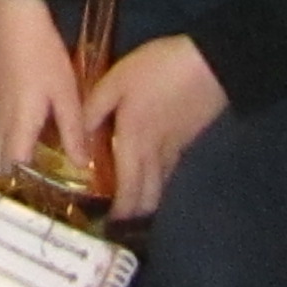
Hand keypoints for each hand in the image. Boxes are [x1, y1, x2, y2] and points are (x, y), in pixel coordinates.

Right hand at [0, 0, 89, 183]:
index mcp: (18, 128)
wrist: (7, 14)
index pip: (16, 174)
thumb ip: (73, 130)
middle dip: (15, 188)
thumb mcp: (65, 90)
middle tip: (40, 198)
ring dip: (4, 170)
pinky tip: (14, 148)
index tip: (47, 207)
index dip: (29, 194)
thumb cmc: (40, 52)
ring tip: (28, 180)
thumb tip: (82, 166)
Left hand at [83, 35, 227, 220]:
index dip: (120, 208)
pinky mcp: (187, 138)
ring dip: (148, 198)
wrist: (209, 65)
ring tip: (133, 202)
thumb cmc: (158, 70)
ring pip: (161, 184)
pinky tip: (153, 176)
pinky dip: (159, 180)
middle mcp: (155, 152)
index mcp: (133, 140)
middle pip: (148, 194)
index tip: (109, 222)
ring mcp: (174, 147)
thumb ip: (95, 107)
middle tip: (120, 219)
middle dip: (135, 211)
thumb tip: (78, 134)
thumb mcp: (117, 80)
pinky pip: (169, 170)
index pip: (127, 187)